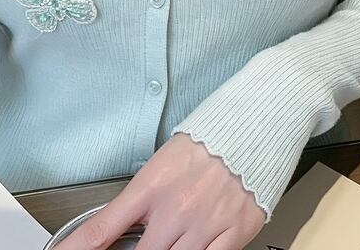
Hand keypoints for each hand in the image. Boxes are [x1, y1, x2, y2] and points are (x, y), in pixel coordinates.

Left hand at [53, 132, 266, 249]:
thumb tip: (120, 228)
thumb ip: (142, 198)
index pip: (103, 228)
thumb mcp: (165, 159)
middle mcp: (176, 208)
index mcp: (153, 184)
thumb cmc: (212, 137)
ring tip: (172, 238)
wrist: (257, 122)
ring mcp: (206, 223)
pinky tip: (196, 245)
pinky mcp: (235, 231)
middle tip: (145, 241)